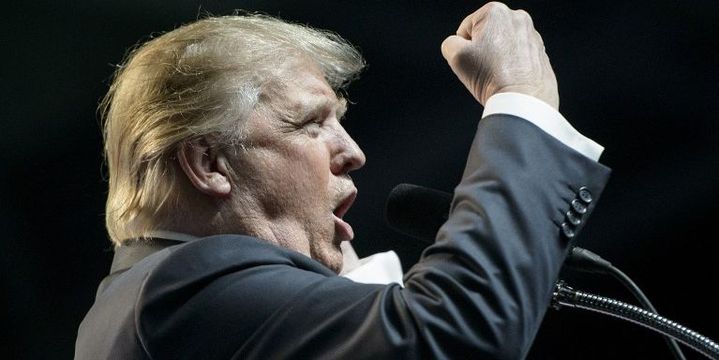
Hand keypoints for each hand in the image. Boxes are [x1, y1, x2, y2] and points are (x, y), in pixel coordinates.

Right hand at [441, 2, 558, 108]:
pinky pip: (517, 57)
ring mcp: (532, 35)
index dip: (463, 47)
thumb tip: (457, 44)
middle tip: (483, 68)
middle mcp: (518, 18)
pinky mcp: (540, 52)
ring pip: (502, 46)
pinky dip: (511, 66)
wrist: (522, 99)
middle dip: (481, 51)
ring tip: (497, 74)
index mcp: (496, 12)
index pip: (465, 28)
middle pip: (485, 35)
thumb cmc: (492, 77)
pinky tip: (509, 78)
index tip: (472, 60)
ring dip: (496, 58)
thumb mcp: (456, 56)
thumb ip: (449, 43)